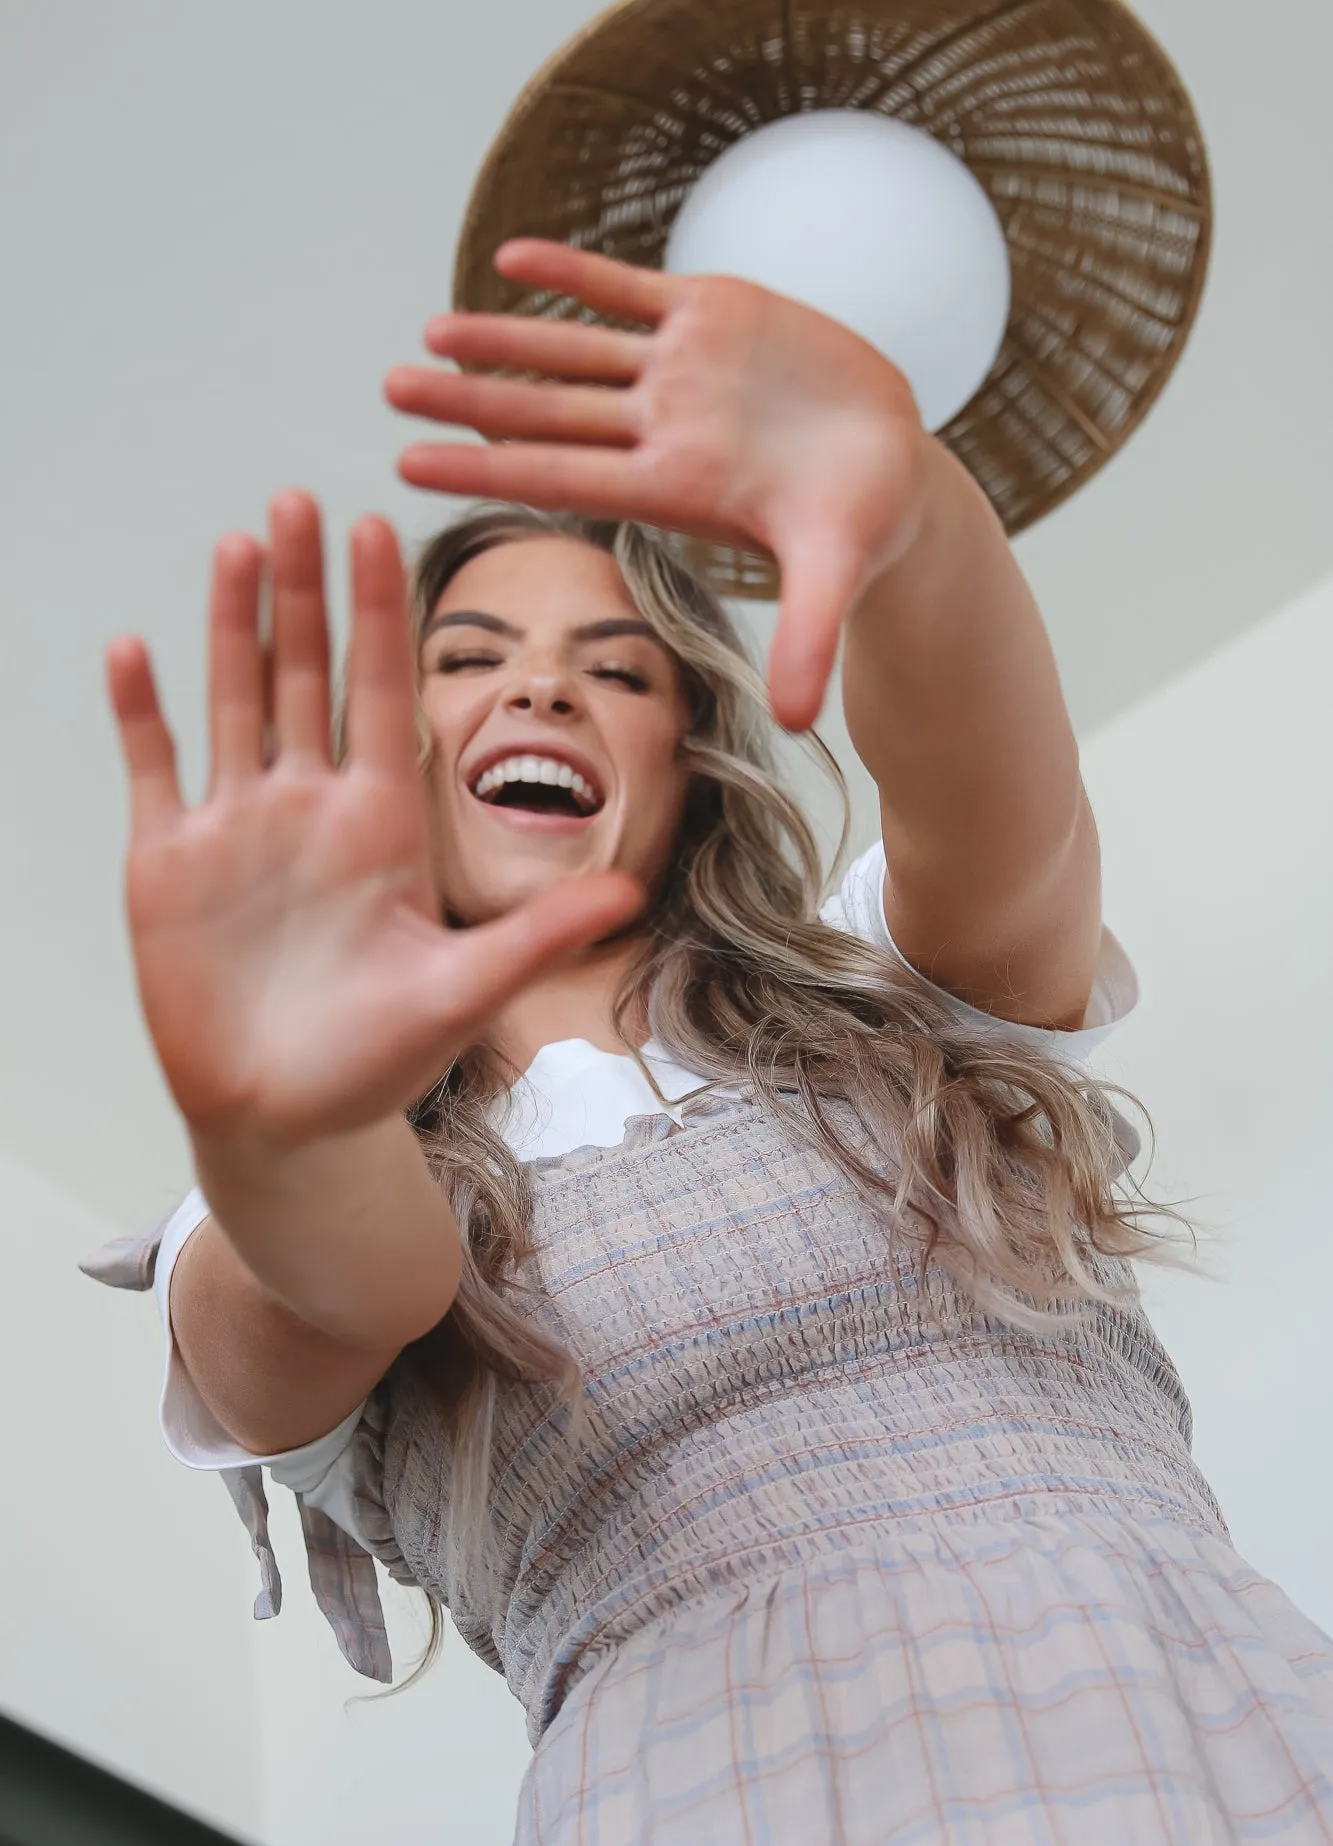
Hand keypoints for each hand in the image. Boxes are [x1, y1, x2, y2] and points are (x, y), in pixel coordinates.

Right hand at [107, 492, 640, 1149]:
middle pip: (304, 675)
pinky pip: (154, 770)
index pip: (381, 694)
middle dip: (302, 591)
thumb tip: (630, 895)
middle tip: (298, 502)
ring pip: (234, 701)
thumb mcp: (466, 992)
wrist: (289, 1116)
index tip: (380, 531)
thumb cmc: (379, 1059)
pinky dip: (142, 714)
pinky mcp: (169, 865)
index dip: (376, 614)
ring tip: (238, 545)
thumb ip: (536, 935)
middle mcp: (311, 808)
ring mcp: (237, 829)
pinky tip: (134, 649)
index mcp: (383, 822)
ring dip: (232, 627)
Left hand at [383, 240, 927, 731]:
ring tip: (429, 332)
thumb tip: (800, 722)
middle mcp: (663, 427)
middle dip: (467, 400)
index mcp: (676, 484)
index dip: (484, 467)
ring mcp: (682, 368)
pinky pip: (628, 288)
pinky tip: (511, 258)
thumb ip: (810, 637)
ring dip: (502, 339)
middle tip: (390, 390)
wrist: (893, 463)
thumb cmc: (864, 521)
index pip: (559, 476)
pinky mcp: (713, 312)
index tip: (409, 463)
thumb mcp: (838, 572)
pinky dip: (573, 274)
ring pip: (572, 350)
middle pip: (545, 413)